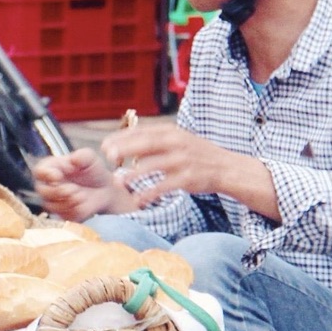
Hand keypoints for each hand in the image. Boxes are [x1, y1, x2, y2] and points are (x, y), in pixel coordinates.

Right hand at [32, 148, 132, 220]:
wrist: (104, 189)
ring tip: (83, 195)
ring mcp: (52, 201)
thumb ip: (82, 156)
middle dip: (58, 191)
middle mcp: (47, 185)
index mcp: (50, 168)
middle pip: (43, 191)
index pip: (39, 171)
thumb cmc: (93, 171)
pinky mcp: (62, 214)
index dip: (46, 175)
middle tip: (74, 189)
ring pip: (52, 206)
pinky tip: (83, 203)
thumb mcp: (90, 158)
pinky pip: (63, 216)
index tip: (58, 176)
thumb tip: (73, 159)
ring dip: (68, 202)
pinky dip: (74, 211)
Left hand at [101, 124, 274, 214]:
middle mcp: (176, 143)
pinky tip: (138, 199)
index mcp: (171, 132)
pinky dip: (150, 193)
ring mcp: (183, 161)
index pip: (140, 131)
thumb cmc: (195, 154)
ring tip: (119, 183)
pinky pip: (164, 186)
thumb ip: (153, 140)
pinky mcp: (188, 178)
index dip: (120, 138)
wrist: (226, 168)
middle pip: (144, 144)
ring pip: (152, 166)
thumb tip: (123, 141)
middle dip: (123, 150)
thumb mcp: (177, 139)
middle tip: (108, 159)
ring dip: (133, 175)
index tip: (104, 146)